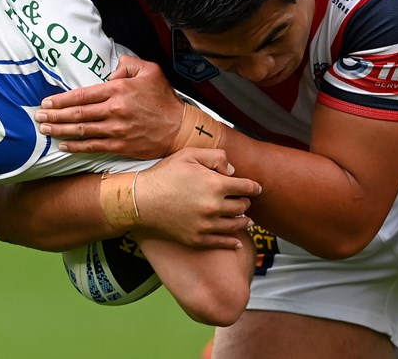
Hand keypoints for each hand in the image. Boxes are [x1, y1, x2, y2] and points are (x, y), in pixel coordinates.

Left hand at [36, 55, 182, 159]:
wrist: (180, 128)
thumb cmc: (163, 99)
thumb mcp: (149, 71)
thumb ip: (127, 65)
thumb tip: (109, 72)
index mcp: (117, 90)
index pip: (82, 95)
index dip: (61, 99)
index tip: (47, 101)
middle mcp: (114, 110)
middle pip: (76, 114)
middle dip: (54, 115)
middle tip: (38, 116)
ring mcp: (116, 130)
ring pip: (81, 131)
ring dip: (60, 130)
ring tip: (45, 129)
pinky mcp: (120, 145)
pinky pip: (93, 146)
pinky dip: (76, 146)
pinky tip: (63, 145)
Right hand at [130, 148, 260, 249]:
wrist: (141, 201)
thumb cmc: (163, 175)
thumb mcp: (188, 155)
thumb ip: (215, 157)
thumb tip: (232, 170)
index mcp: (215, 185)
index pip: (247, 187)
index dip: (254, 187)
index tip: (256, 188)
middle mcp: (214, 207)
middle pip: (243, 207)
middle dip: (245, 202)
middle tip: (243, 201)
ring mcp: (206, 225)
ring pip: (236, 225)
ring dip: (243, 221)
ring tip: (245, 220)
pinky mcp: (197, 239)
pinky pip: (222, 242)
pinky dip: (233, 242)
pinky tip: (237, 242)